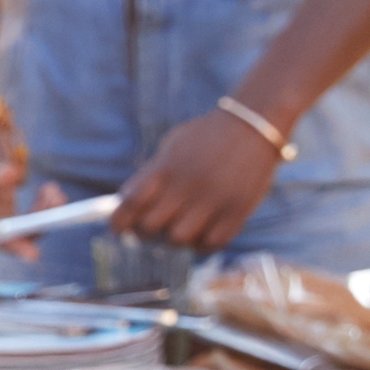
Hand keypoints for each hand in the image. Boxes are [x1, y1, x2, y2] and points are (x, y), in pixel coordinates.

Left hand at [111, 107, 287, 253]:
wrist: (254, 124)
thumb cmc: (205, 137)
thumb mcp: (172, 146)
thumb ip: (149, 175)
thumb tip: (124, 207)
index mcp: (167, 167)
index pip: (131, 203)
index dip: (118, 221)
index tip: (116, 228)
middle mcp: (188, 185)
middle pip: (150, 227)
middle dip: (143, 233)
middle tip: (148, 229)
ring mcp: (214, 201)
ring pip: (178, 240)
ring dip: (173, 240)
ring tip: (177, 229)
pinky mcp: (238, 212)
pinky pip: (210, 245)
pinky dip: (201, 244)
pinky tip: (200, 232)